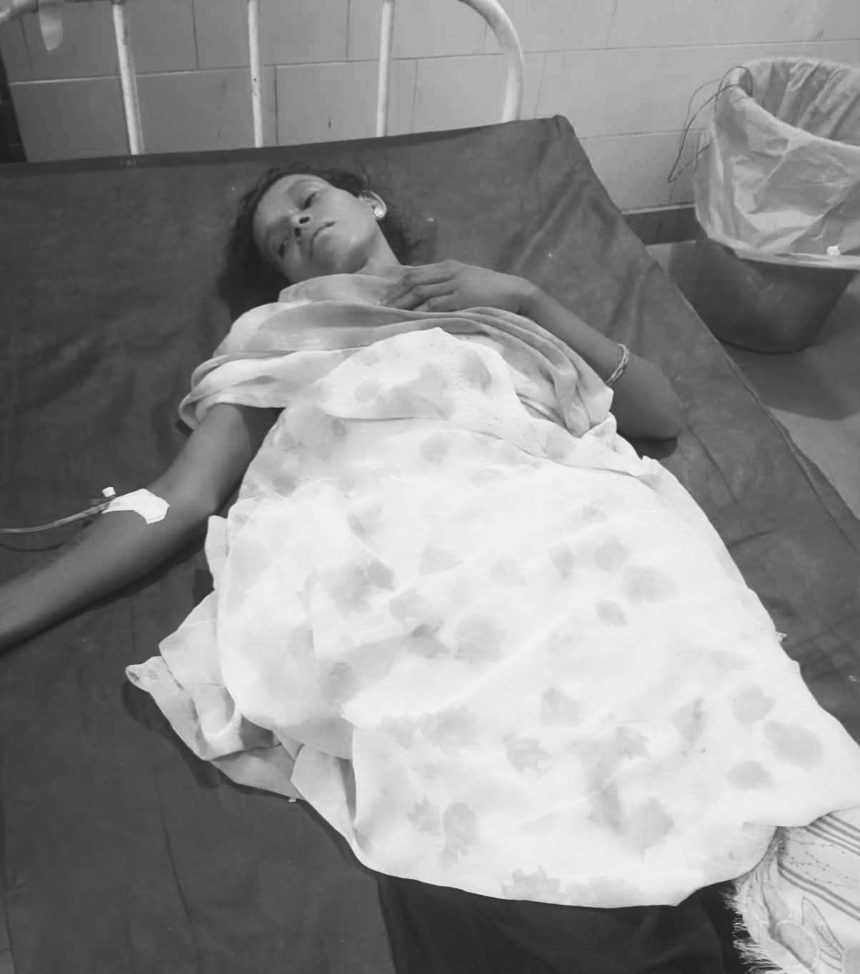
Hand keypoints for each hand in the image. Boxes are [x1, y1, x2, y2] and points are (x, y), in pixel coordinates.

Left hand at [382, 260, 531, 314]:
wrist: (515, 292)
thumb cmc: (491, 290)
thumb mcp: (466, 281)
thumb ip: (446, 284)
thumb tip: (425, 298)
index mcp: (447, 266)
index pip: (414, 273)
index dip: (396, 285)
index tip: (383, 297)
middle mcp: (448, 272)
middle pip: (412, 281)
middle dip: (394, 295)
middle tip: (379, 308)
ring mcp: (455, 284)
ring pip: (420, 292)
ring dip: (402, 304)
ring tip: (389, 314)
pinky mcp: (462, 298)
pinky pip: (436, 304)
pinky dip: (420, 311)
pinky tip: (410, 318)